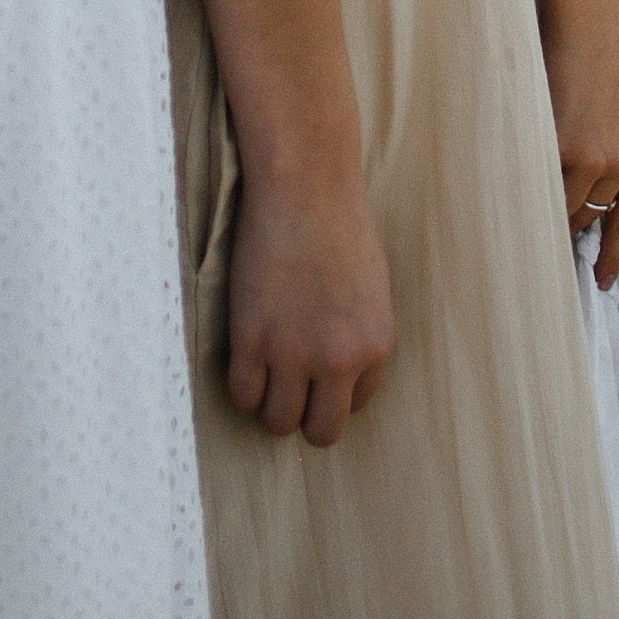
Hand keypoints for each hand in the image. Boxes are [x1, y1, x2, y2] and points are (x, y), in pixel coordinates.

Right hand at [224, 163, 395, 449]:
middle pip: (322, 431)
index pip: (356, 406)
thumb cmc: (340, 224)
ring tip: (265, 373)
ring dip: (271, 403)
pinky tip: (244, 359)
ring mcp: (292, 352)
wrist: (304, 187)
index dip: (334, 391)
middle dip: (306, 416)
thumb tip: (337, 373)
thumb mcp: (370, 289)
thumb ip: (358, 335)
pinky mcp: (251, 338)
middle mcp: (339, 359)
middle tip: (290, 390)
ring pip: (278, 422)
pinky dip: (242, 385)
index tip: (318, 373)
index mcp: (376, 346)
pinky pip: (243, 394)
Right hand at [540, 0, 618, 293]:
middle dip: (564, 233)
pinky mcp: (562, 144)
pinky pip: (537, 183)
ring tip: (514, 226)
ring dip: (538, 213)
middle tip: (541, 252)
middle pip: (586, 220)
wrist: (596, 11)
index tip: (601, 283)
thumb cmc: (606, 48)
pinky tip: (504, 196)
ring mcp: (592, 157)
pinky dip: (522, 191)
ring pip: (558, 206)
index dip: (611, 255)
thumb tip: (585, 181)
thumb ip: (613, 144)